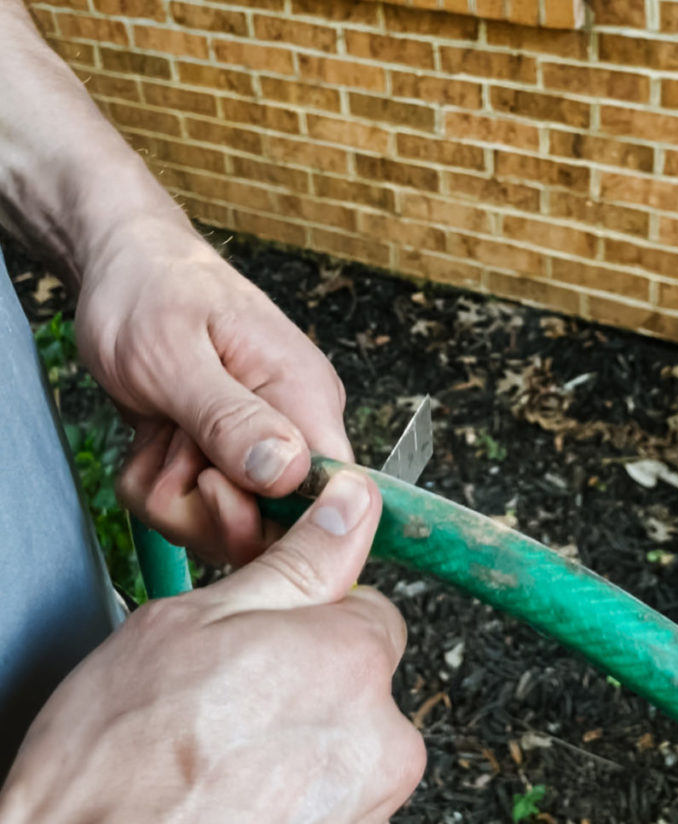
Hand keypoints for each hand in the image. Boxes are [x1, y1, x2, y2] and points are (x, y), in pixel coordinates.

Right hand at [0, 471, 424, 822]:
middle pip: (362, 677)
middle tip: (234, 694)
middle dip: (310, 675)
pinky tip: (237, 790)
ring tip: (226, 750)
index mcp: (350, 657)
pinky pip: (333, 792)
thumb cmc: (122, 763)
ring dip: (301, 736)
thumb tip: (349, 507)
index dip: (314, 615)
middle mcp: (381, 737)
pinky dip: (296, 788)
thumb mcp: (198, 620)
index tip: (274, 632)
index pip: (370, 608)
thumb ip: (297, 562)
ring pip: (345, 738)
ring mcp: (369, 803)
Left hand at [75, 216, 352, 565]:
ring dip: (174, 492)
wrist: (125, 270)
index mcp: (304, 396)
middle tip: (170, 442)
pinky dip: (161, 485)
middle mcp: (296, 429)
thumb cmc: (150, 292)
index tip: (211, 484)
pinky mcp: (230, 461)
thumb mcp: (174, 354)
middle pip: (273, 525)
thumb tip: (289, 473)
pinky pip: (196, 511)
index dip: (273, 517)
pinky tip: (154, 438)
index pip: (330, 493)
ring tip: (161, 429)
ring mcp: (263, 448)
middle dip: (204, 506)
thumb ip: (230, 418)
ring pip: (227, 525)